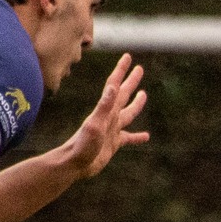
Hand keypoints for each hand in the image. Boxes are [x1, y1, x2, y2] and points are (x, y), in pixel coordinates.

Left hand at [60, 54, 149, 178]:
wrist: (74, 164)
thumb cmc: (82, 145)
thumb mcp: (94, 125)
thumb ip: (104, 107)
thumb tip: (113, 87)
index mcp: (106, 111)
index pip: (115, 86)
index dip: (121, 71)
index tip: (128, 57)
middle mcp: (110, 117)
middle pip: (124, 95)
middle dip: (131, 81)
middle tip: (139, 69)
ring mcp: (112, 130)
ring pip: (128, 114)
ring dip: (136, 104)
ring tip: (143, 95)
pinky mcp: (113, 143)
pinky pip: (129, 138)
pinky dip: (138, 137)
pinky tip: (146, 137)